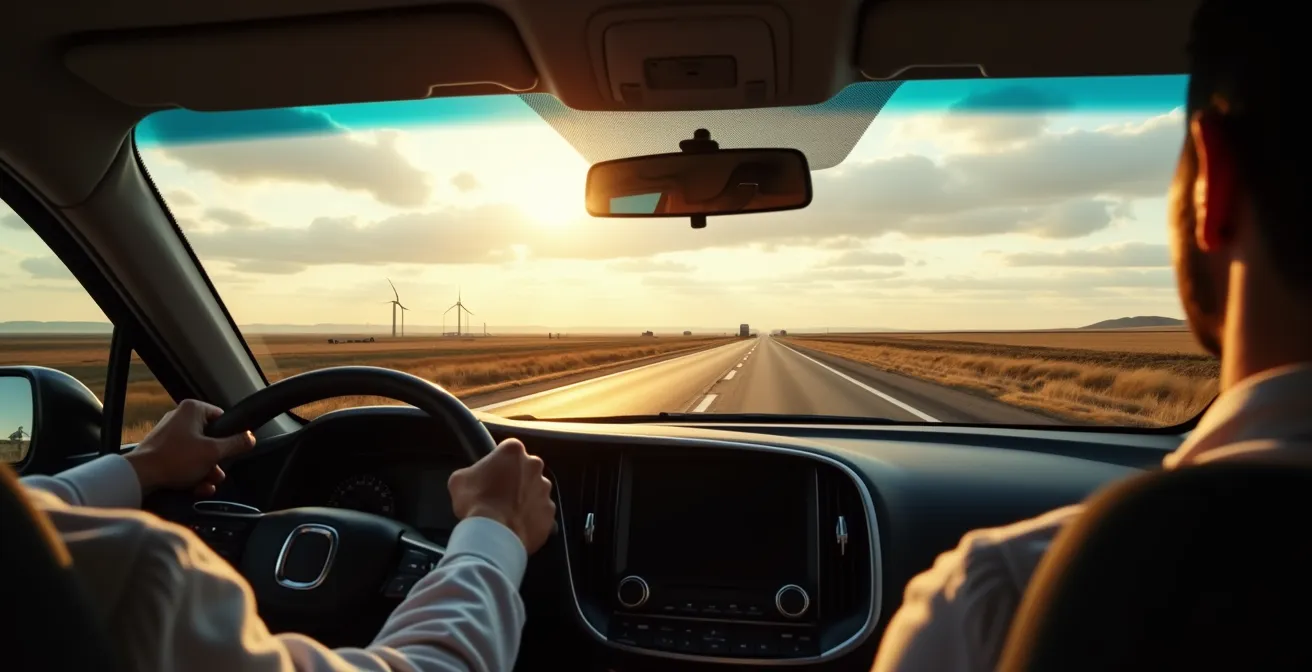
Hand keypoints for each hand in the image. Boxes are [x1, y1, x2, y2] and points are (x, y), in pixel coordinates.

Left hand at [124, 399, 255, 496]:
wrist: (140, 476)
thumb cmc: (176, 459)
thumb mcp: (213, 452)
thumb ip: (236, 444)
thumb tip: (251, 437)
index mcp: (193, 409)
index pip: (222, 418)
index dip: (229, 436)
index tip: (231, 451)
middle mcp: (180, 417)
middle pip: (211, 439)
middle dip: (216, 461)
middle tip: (217, 473)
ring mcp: (169, 434)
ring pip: (198, 452)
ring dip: (206, 471)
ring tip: (206, 485)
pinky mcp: (162, 450)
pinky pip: (184, 459)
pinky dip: (192, 473)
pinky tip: (196, 487)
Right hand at [447, 438, 555, 552]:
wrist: (494, 534)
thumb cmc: (475, 502)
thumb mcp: (459, 480)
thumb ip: (471, 472)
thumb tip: (473, 478)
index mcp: (513, 451)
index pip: (507, 450)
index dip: (498, 463)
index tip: (491, 475)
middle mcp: (534, 465)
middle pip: (524, 469)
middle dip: (514, 479)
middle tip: (498, 494)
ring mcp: (545, 489)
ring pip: (535, 490)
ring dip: (524, 498)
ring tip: (507, 512)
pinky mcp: (550, 511)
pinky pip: (540, 511)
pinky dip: (531, 517)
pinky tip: (516, 524)